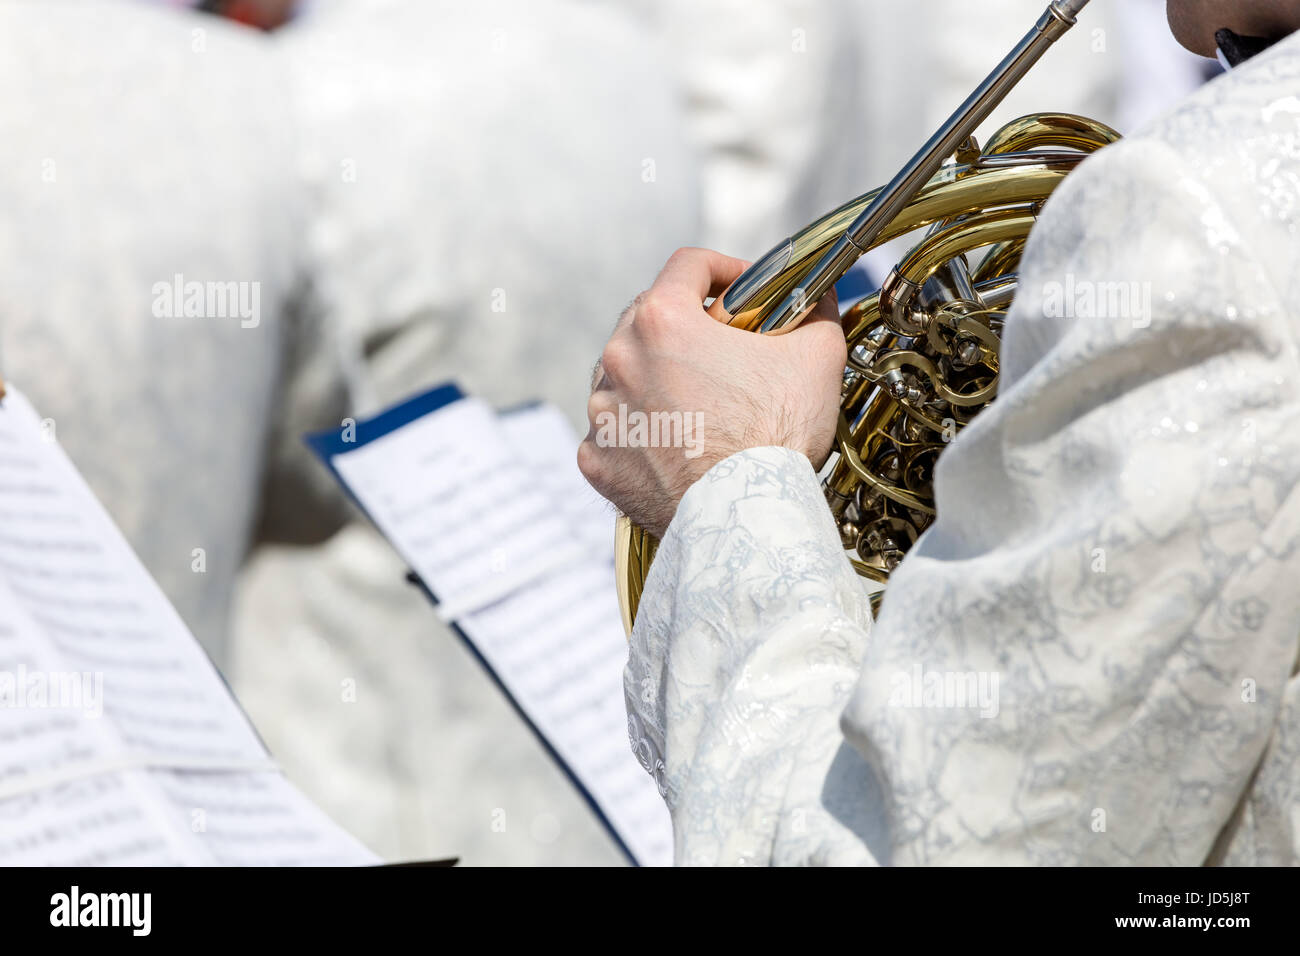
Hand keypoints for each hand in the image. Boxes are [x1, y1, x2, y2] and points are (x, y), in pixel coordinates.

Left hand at [578, 247, 845, 536]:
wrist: (746, 520)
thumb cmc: (776, 439)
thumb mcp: (817, 358)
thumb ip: (815, 315)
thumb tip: (818, 302)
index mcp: (663, 321)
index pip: (687, 266)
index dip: (723, 269)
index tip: (743, 289)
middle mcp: (619, 359)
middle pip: (649, 318)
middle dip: (686, 326)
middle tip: (724, 348)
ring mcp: (603, 413)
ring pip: (626, 376)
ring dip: (657, 379)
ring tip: (700, 404)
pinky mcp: (597, 459)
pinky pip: (616, 432)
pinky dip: (641, 432)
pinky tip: (677, 446)